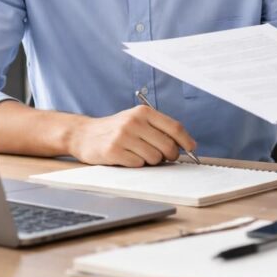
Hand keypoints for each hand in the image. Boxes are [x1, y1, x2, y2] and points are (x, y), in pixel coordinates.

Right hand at [67, 106, 196, 166]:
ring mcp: (123, 136)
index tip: (192, 148)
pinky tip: (127, 157)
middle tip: (165, 157)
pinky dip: (136, 164)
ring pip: (154, 158)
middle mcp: (134, 122)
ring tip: (139, 154)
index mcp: (143, 112)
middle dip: (170, 155)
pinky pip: (138, 164)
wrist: (84, 134)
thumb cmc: (116, 129)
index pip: (174, 127)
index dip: (186, 140)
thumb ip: (158, 128)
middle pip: (167, 145)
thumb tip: (183, 145)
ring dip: (151, 160)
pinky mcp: (113, 151)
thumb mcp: (136, 120)